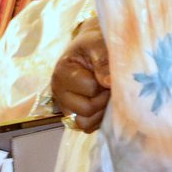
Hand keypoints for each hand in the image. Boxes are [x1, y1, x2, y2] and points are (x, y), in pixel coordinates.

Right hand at [51, 18, 111, 132]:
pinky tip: (104, 105)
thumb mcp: (98, 45)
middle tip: (111, 87)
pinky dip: (98, 120)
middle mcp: (59, 92)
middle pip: (86, 110)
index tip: (112, 74)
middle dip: (104, 100)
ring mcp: (64, 106)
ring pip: (84, 124)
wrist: (90, 48)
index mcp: (62, 74)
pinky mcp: (73, 115)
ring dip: (101, 113)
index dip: (106, 83)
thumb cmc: (93, 44)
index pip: (90, 88)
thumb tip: (108, 83)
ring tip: (107, 96)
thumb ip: (103, 62)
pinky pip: (87, 127)